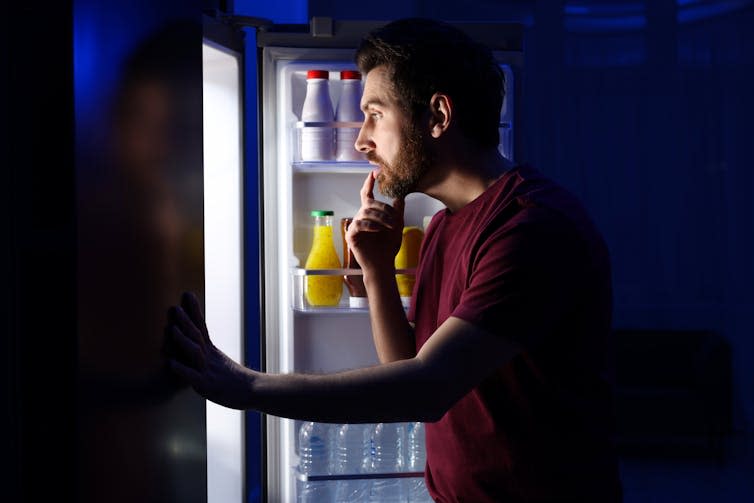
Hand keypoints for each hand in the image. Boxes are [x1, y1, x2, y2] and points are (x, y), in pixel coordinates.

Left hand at [167, 292, 252, 409]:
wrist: (253, 391)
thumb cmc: (236, 380)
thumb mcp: (221, 363)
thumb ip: (208, 355)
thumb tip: (197, 346)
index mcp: (212, 351)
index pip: (202, 326)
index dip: (194, 311)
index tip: (188, 295)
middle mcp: (210, 357)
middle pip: (197, 336)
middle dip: (186, 321)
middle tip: (176, 308)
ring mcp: (208, 370)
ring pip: (195, 352)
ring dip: (184, 340)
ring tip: (173, 329)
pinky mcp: (206, 385)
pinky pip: (192, 376)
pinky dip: (182, 369)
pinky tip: (171, 363)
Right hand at [346, 170, 404, 273]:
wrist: (383, 264)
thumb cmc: (388, 247)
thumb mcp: (397, 225)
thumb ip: (398, 210)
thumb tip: (400, 194)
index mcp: (370, 214)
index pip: (367, 195)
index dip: (369, 183)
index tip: (374, 173)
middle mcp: (360, 218)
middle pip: (369, 204)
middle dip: (383, 208)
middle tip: (395, 217)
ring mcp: (354, 227)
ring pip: (365, 213)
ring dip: (380, 218)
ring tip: (391, 226)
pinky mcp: (351, 236)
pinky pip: (359, 225)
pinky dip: (370, 225)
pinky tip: (378, 229)